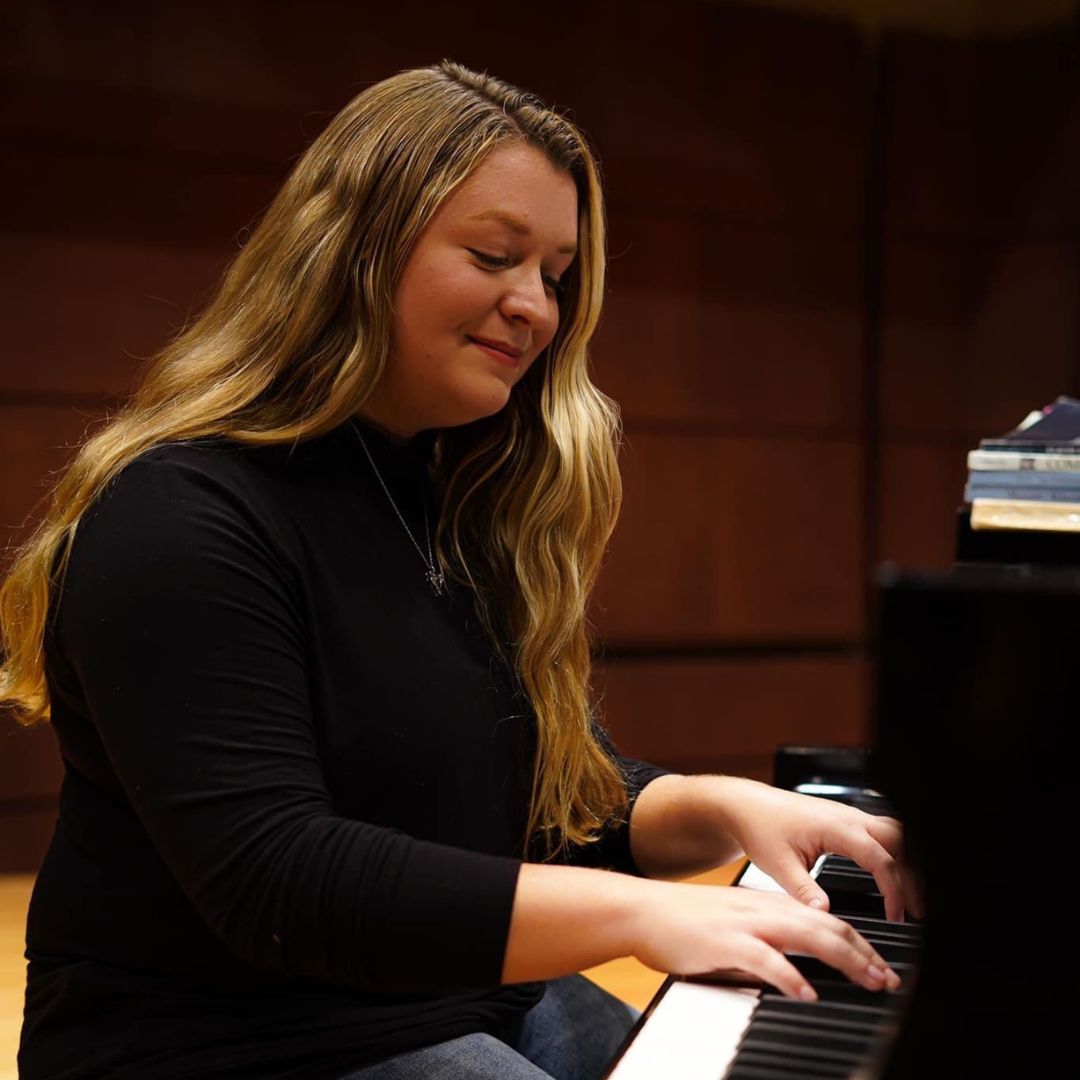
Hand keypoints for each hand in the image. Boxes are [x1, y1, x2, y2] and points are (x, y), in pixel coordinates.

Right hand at [629, 877, 901, 1001]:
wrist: (641, 910)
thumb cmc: (683, 922)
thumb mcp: (734, 926)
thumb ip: (766, 942)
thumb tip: (797, 968)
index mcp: (767, 906)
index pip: (825, 921)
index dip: (859, 944)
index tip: (882, 967)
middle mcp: (763, 909)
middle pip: (827, 927)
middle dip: (865, 954)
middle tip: (889, 980)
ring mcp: (745, 924)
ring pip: (807, 936)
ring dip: (843, 959)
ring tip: (868, 981)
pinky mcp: (725, 942)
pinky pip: (766, 958)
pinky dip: (791, 975)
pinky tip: (807, 992)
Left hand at [712, 777, 920, 921]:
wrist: (746, 806)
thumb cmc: (760, 829)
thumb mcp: (777, 865)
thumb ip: (803, 890)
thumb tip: (825, 914)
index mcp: (835, 827)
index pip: (880, 858)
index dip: (894, 889)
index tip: (897, 916)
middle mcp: (847, 816)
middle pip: (900, 841)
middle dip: (914, 874)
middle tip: (919, 909)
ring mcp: (848, 815)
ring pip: (895, 833)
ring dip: (906, 861)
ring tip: (911, 897)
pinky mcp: (845, 819)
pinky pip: (881, 832)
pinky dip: (895, 853)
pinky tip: (895, 876)